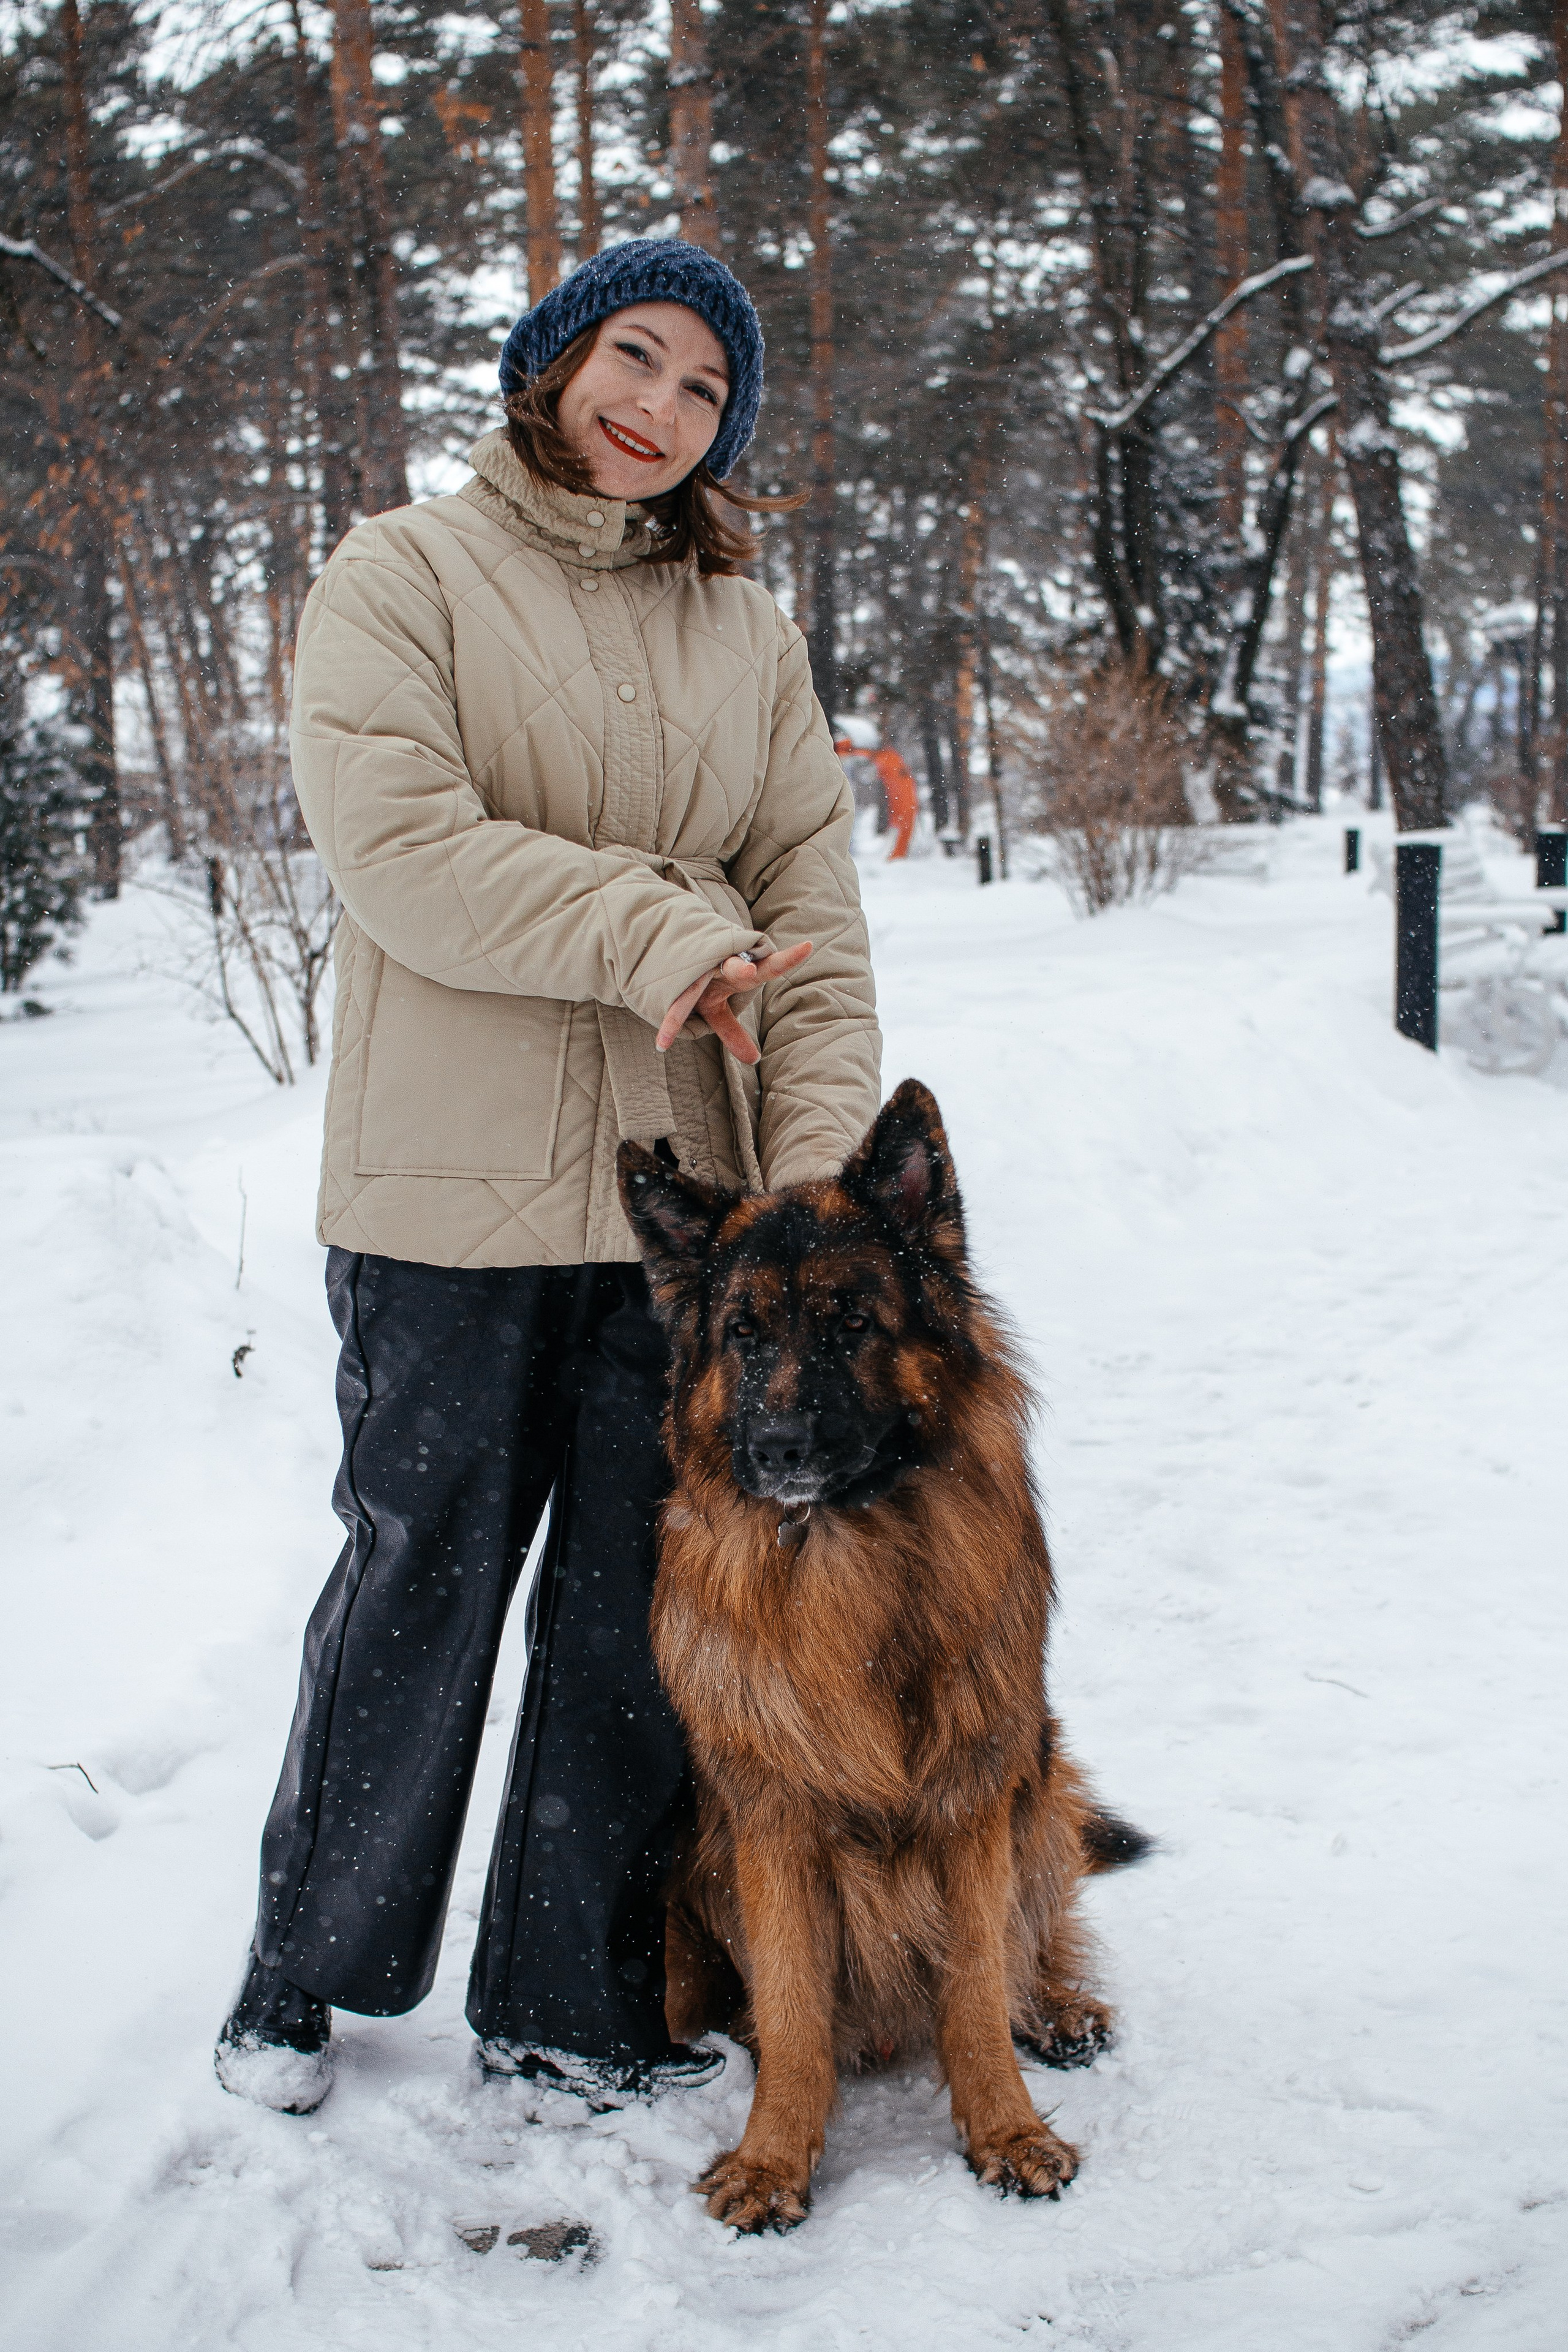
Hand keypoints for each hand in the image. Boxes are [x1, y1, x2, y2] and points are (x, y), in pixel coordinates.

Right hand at [656, 941, 813, 1064]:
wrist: (661, 954)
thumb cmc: (698, 982)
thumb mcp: (715, 1008)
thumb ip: (733, 1031)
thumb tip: (753, 1059)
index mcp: (740, 971)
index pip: (768, 965)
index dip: (787, 958)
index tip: (808, 945)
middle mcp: (720, 962)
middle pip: (734, 965)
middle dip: (740, 968)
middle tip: (747, 972)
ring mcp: (697, 964)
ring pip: (701, 972)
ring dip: (705, 982)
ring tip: (728, 982)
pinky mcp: (675, 971)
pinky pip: (675, 1003)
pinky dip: (671, 1024)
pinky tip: (664, 1044)